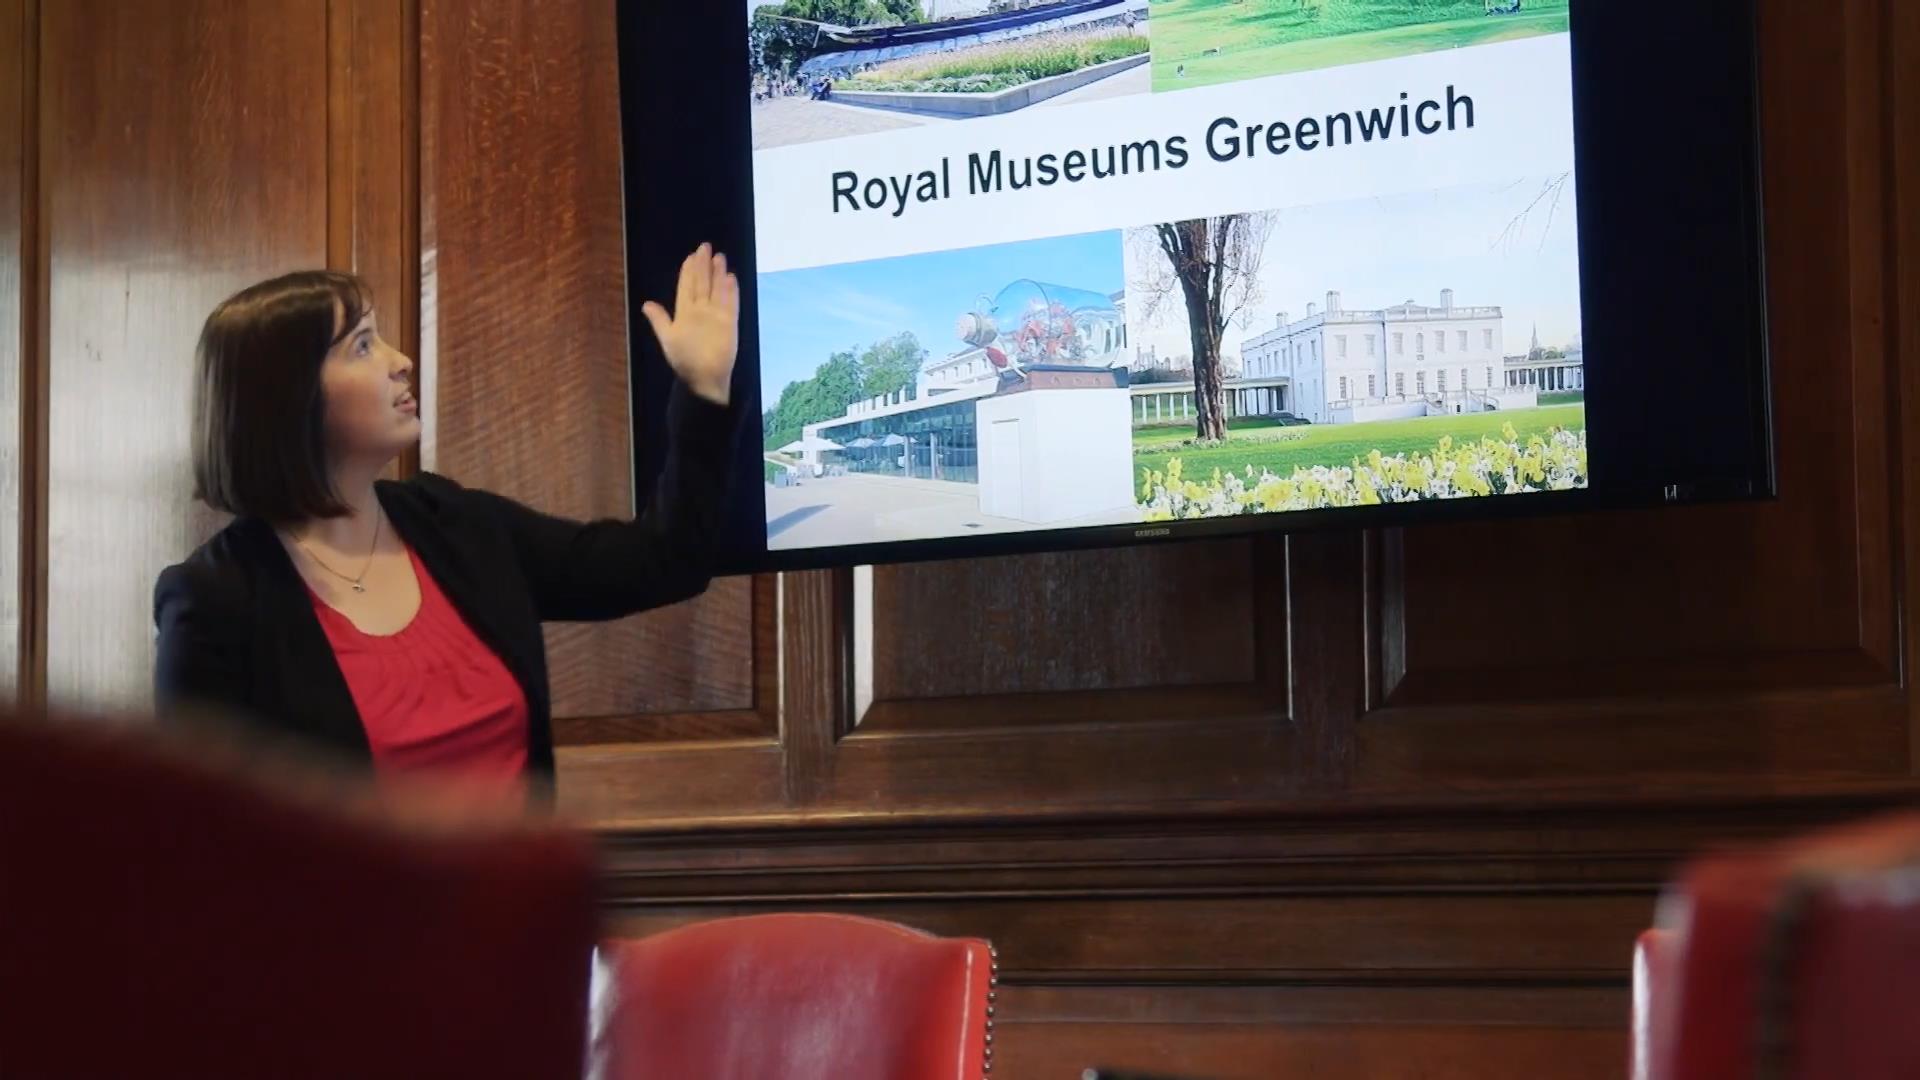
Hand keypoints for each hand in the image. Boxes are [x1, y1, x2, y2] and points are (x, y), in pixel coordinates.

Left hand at [641, 243, 738, 406]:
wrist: (702, 378)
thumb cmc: (684, 360)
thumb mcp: (667, 338)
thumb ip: (660, 320)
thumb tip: (646, 304)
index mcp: (685, 312)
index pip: (687, 286)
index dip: (689, 271)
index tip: (692, 255)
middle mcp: (701, 310)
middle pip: (703, 283)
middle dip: (704, 265)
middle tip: (705, 247)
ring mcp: (716, 315)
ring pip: (717, 290)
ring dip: (718, 274)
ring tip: (720, 257)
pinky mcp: (729, 323)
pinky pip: (730, 303)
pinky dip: (730, 291)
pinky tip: (730, 278)